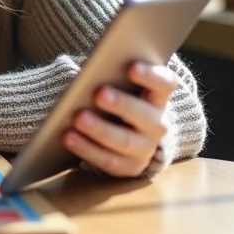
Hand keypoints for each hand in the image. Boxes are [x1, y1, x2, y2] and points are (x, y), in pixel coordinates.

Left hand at [63, 61, 177, 177]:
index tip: (131, 66)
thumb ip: (109, 74)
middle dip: (122, 104)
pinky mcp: (129, 167)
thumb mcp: (119, 84)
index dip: (151, 75)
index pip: (165, 83)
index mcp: (158, 96)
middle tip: (99, 93)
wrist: (127, 132)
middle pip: (146, 116)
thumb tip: (86, 70)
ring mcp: (146, 148)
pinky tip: (69, 137)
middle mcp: (158, 124)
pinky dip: (87, 149)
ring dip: (100, 130)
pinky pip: (109, 160)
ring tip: (78, 118)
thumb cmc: (118, 96)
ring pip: (125, 141)